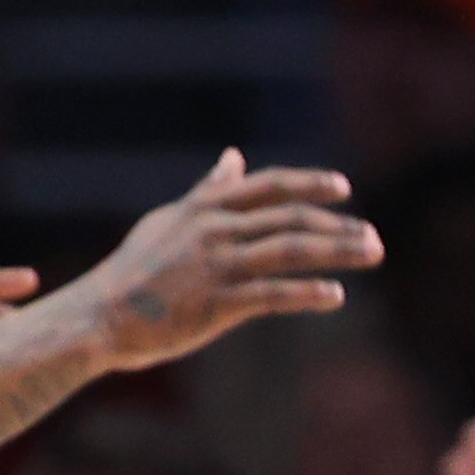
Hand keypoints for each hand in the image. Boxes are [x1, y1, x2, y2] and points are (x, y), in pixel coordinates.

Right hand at [69, 153, 377, 373]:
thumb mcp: (168, 221)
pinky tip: (335, 296)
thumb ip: (207, 192)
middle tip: (373, 239)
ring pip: (291, 250)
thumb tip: (234, 158)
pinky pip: (274, 294)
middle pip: (291, 218)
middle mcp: (213, 231)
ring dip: (339, 251)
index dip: (309, 184)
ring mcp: (216, 266)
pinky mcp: (217, 303)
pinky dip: (308, 293)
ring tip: (371, 255)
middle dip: (339, 227)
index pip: (268, 186)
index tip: (342, 189)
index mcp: (203, 209)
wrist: (100, 317)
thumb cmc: (134, 271)